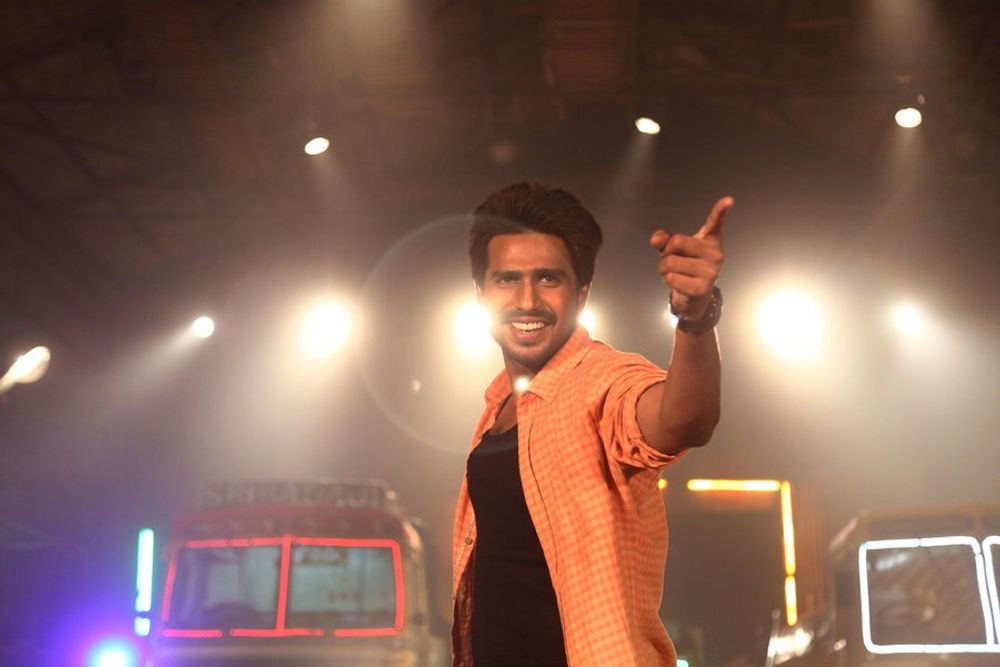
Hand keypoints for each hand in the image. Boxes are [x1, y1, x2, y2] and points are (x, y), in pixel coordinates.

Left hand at [649, 197, 731, 319]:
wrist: (693, 296)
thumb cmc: (686, 267)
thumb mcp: (674, 250)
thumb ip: (664, 240)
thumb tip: (656, 238)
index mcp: (710, 240)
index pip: (715, 223)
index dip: (720, 211)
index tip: (728, 200)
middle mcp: (715, 254)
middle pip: (676, 242)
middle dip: (666, 252)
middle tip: (673, 260)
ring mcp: (710, 271)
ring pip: (670, 262)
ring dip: (664, 269)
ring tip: (675, 273)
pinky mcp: (702, 287)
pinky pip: (671, 278)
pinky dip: (668, 280)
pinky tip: (678, 283)